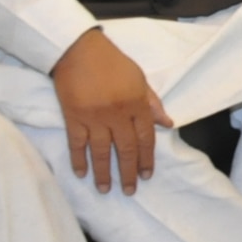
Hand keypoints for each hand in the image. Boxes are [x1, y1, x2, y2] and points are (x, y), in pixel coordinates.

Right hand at [51, 28, 173, 193]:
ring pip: (102, 151)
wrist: (79, 51)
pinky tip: (82, 174)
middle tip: (130, 190)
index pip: (146, 137)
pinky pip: (77, 144)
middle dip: (129, 172)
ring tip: (106, 189)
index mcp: (137, 104)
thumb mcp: (139, 79)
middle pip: (126, 149)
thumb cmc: (112, 62)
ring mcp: (95, 118)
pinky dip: (79, 160)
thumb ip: (153, 103)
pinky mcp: (74, 118)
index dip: (147, 158)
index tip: (147, 175)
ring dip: (104, 173)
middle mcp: (118, 114)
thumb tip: (167, 124)